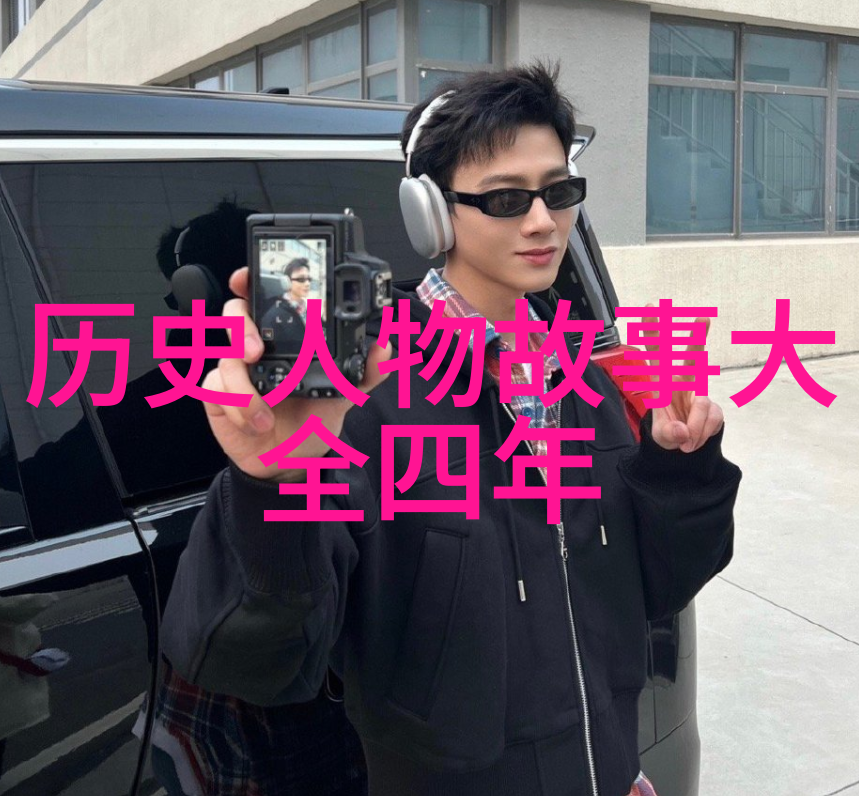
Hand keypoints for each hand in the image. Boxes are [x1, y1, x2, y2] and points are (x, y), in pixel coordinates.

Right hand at [200, 267, 391, 480]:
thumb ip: (368, 371)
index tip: (245, 278)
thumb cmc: (312, 420)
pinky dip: (237, 408)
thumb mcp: (346, 396)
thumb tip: (385, 347)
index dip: (250, 281)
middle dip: (241, 328)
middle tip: (255, 351)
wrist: (290, 462)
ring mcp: (235, 370)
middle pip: (234, 315)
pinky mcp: (218, 394)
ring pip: (224, 357)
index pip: (264, 298)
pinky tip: (255, 423)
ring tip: (266, 414)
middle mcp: (257, 347)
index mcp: (286, 338)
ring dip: (244, 388)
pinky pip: (216, 390)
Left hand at [639, 306, 723, 452]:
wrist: (685, 445)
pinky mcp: (714, 407)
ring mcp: (700, 395)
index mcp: (662, 384)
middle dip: (697, 339)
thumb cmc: (667, 432)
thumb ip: (669, 434)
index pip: (656, 354)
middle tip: (703, 318)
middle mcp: (683, 383)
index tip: (651, 308)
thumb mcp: (661, 437)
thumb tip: (683, 432)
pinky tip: (694, 438)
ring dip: (693, 429)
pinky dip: (702, 435)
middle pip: (691, 359)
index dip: (653, 332)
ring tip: (684, 442)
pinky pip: (711, 420)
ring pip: (702, 406)